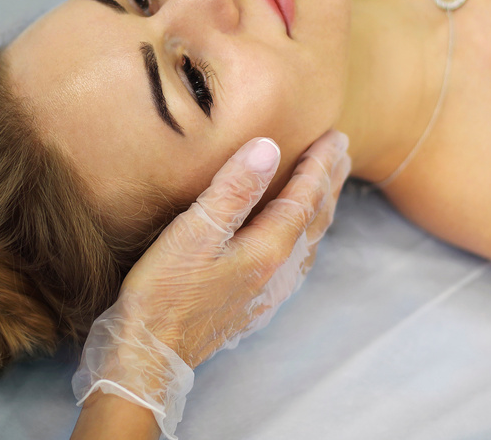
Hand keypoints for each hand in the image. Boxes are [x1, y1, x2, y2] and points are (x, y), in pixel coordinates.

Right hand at [71, 131, 350, 439]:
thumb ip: (233, 189)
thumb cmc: (163, 292)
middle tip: (342, 149)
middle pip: (315, 218)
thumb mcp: (194, 231)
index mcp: (268, 250)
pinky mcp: (254, 304)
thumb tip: (269, 147)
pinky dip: (306, 235)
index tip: (333, 135)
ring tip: (327, 184)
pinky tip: (297, 238)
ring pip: (309, 240)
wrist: (148, 355)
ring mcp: (268, 291)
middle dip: (328, 182)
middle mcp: (278, 272)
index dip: (319, 165)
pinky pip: (296, 260)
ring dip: (321, 208)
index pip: (304, 198)